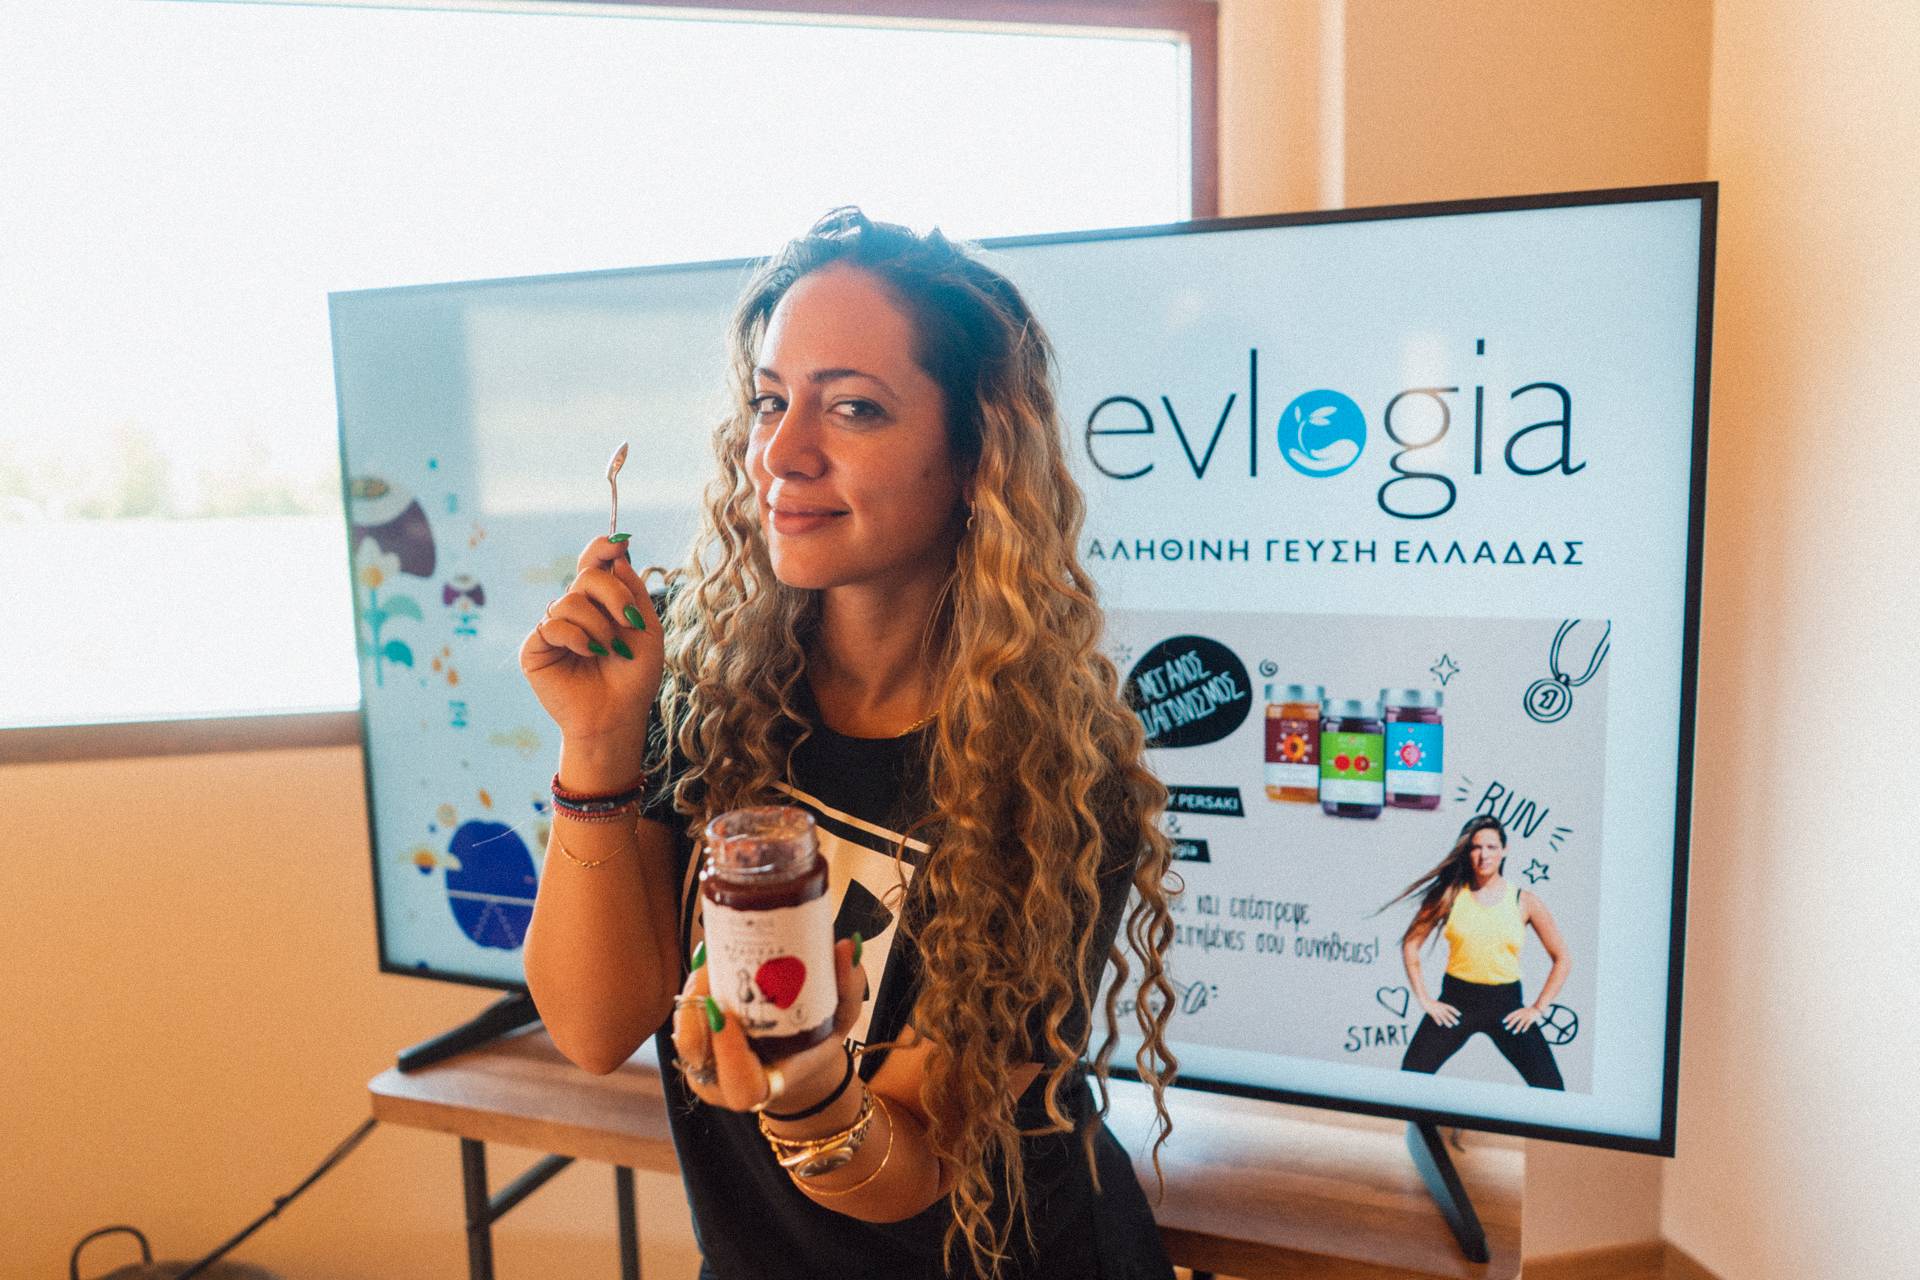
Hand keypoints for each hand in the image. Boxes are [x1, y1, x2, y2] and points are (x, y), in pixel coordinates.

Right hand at [519, 534, 662, 751]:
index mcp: (600, 604)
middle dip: (613, 594)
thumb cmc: (634, 679)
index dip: (603, 548)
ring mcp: (554, 628)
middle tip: (629, 621)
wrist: (616, 717)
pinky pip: (552, 624)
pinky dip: (576, 637)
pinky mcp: (536, 648)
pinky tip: (588, 654)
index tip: (621, 543)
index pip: (594, 564)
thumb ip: (634, 591)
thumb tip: (618, 555)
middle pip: (587, 575)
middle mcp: (575, 611)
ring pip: (570, 600)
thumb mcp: (647, 630)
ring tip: (609, 650)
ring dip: (598, 625)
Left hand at [671, 936, 866, 1113]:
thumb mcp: (840, 1022)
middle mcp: (727, 1086)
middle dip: (701, 1006)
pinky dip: (694, 991)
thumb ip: (848, 990)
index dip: (729, 1052)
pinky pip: (685, 1021)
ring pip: (685, 1032)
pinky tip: (708, 962)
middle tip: (716, 964)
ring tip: (712, 956)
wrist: (791, 1062)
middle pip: (698, 1052)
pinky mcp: (694, 1050)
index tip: (725, 1012)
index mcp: (766, 1088)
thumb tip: (846, 945)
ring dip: (695, 993)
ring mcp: (705, 1070)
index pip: (741, 1086)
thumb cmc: (815, 1045)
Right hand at [1422, 1000, 1461, 1027]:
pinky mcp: (1432, 1012)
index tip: (1459, 1015)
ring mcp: (1436, 1010)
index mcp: (1443, 1005)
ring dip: (1447, 1021)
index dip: (1455, 1011)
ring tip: (1450, 1026)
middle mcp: (1441, 1008)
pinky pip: (1435, 1017)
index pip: (1451, 1008)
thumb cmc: (1432, 1003)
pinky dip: (1438, 1020)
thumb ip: (1443, 1009)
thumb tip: (1448, 1014)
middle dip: (1452, 1018)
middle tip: (1457, 1023)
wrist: (1424, 999)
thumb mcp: (1439, 1005)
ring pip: (1443, 1017)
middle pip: (1448, 1014)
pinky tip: (1440, 1024)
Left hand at [1503, 1004, 1543, 1033]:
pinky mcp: (1531, 1019)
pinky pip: (1528, 1024)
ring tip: (1513, 1032)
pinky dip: (1525, 1027)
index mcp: (1519, 1011)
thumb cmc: (1527, 1011)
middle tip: (1506, 1028)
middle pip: (1515, 1019)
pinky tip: (1522, 1031)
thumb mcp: (1521, 1011)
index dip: (1507, 1018)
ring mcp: (1526, 1016)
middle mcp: (1522, 1014)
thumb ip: (1515, 1015)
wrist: (1537, 1008)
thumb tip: (1508, 1021)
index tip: (1503, 1021)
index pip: (1512, 1014)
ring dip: (1517, 1028)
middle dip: (1510, 1024)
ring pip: (1521, 1023)